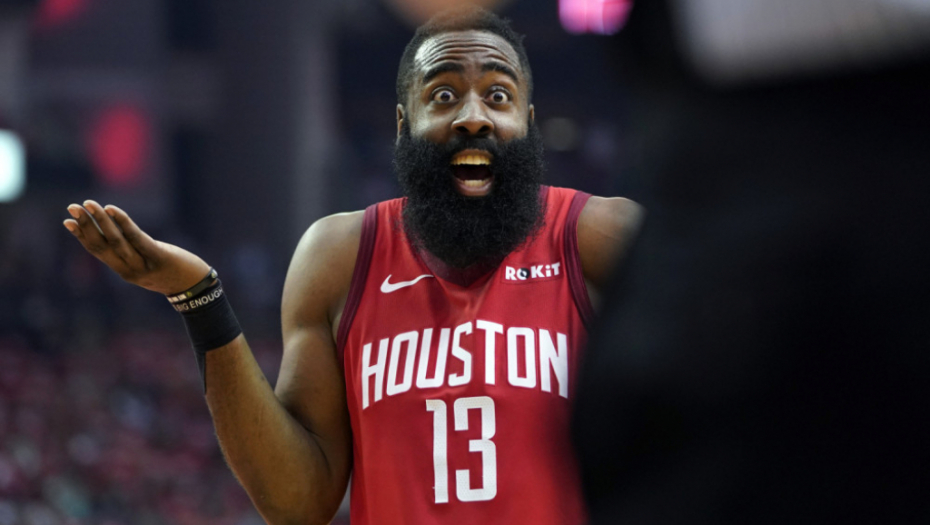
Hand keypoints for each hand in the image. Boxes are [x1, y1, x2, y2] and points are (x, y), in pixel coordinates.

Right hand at [63, 200, 211, 295]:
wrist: (197, 288)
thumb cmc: (172, 273)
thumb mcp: (147, 265)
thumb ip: (131, 254)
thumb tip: (117, 235)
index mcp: (124, 271)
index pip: (98, 252)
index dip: (81, 236)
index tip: (67, 221)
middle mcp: (129, 270)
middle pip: (102, 245)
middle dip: (85, 225)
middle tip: (72, 207)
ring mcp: (143, 265)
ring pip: (116, 240)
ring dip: (100, 221)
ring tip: (88, 204)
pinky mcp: (158, 257)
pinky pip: (137, 238)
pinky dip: (123, 223)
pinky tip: (112, 209)